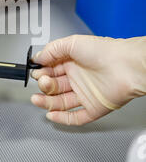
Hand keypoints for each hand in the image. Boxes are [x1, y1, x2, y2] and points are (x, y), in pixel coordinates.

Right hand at [30, 35, 145, 124]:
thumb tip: (37, 58)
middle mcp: (79, 78)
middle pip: (54, 87)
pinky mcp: (93, 108)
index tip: (35, 71)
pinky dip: (62, 118)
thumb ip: (51, 49)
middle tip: (42, 81)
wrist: (126, 66)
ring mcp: (85, 94)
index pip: (51, 70)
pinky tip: (51, 115)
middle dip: (44, 85)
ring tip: (36, 99)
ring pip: (61, 102)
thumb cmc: (105, 51)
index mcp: (73, 62)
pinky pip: (75, 117)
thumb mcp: (72, 42)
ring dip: (46, 102)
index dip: (41, 72)